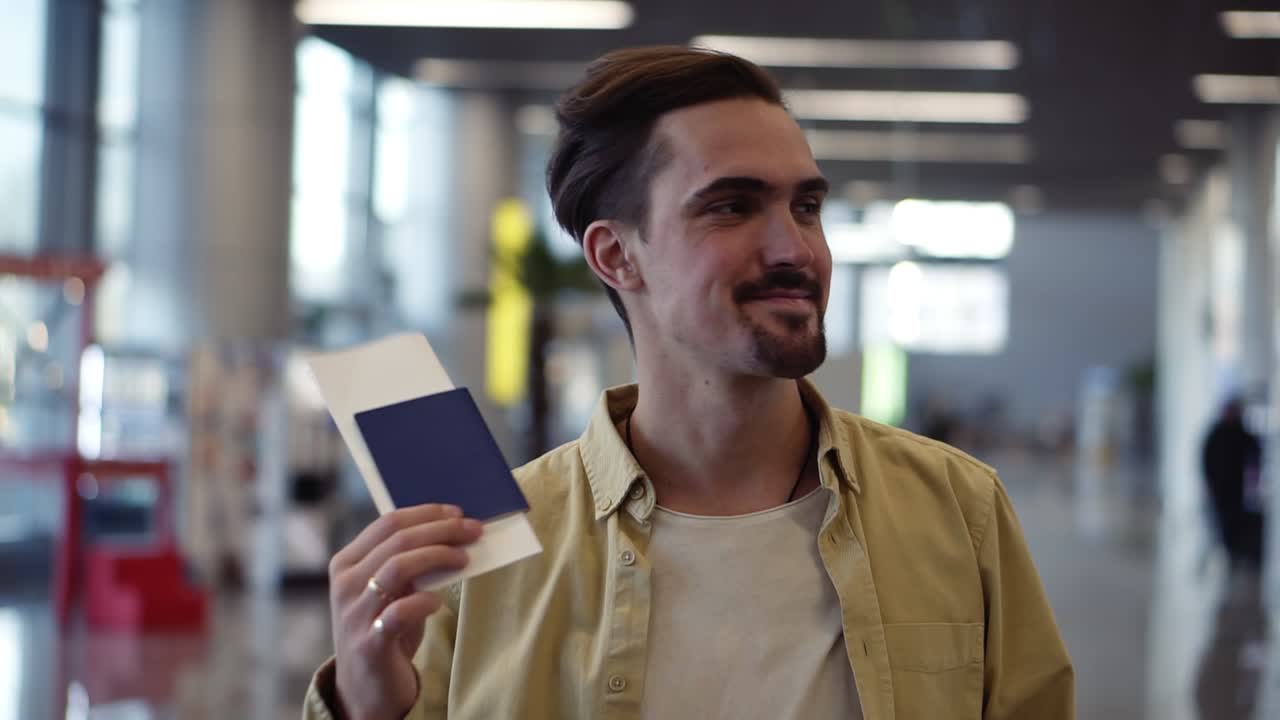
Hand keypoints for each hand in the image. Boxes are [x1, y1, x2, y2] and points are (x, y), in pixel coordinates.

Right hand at [328, 504, 482, 719]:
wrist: (366, 689)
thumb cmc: (385, 630)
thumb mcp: (390, 591)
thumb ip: (407, 562)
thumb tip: (452, 531)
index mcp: (347, 562)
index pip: (388, 523)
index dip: (426, 513)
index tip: (458, 513)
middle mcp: (345, 584)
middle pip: (398, 539)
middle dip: (441, 530)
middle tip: (473, 530)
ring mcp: (354, 613)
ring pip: (398, 566)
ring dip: (438, 556)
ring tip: (464, 557)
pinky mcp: (369, 643)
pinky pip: (399, 612)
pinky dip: (424, 601)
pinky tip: (437, 602)